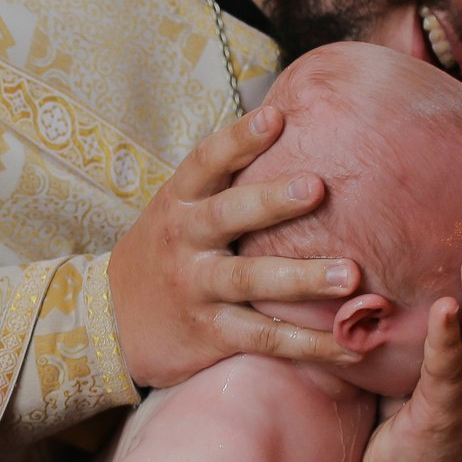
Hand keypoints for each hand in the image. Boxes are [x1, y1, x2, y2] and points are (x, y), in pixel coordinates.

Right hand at [111, 106, 360, 387]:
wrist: (110, 323)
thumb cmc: (165, 254)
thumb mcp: (177, 211)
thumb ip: (224, 182)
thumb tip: (290, 124)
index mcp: (179, 202)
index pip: (206, 162)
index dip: (238, 139)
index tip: (275, 116)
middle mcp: (184, 240)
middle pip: (228, 216)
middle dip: (272, 201)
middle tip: (317, 187)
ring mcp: (196, 288)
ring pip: (250, 280)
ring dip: (302, 278)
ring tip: (351, 276)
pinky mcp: (209, 333)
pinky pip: (262, 337)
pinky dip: (308, 344)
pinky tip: (351, 345)